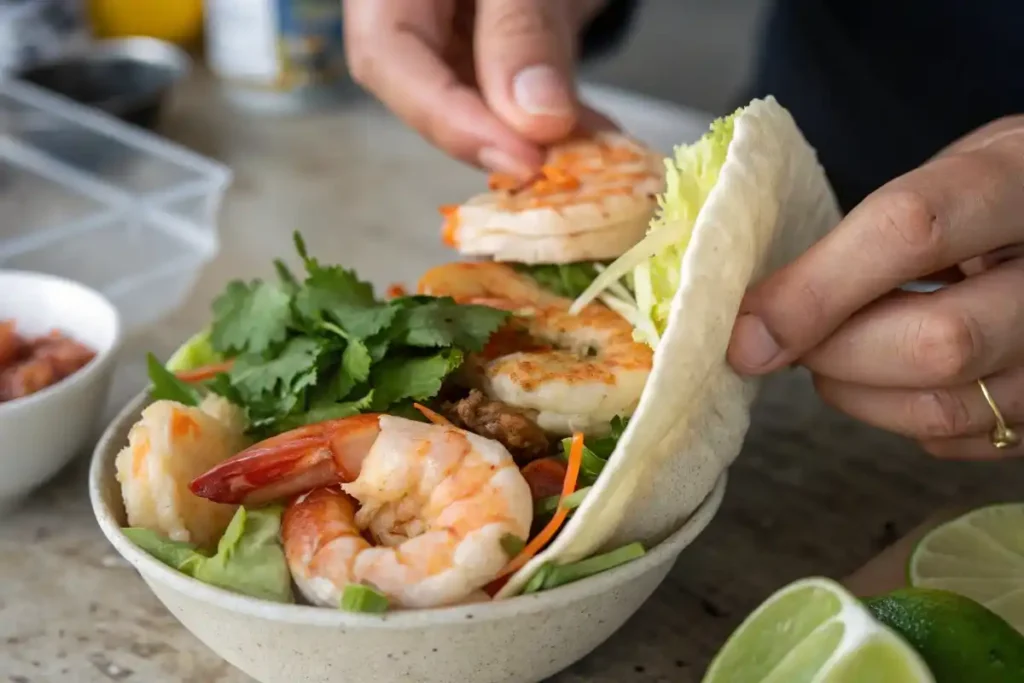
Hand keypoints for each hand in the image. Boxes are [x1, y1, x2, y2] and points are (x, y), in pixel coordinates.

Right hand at [343, 0, 612, 176]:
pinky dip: (556, 117)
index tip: (518, 157)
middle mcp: (409, 5)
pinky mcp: (490, 40)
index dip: (446, 118)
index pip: (387, 56)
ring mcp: (449, 24)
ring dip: (533, 136)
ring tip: (586, 159)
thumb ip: (520, 28)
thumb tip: (535, 120)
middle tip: (555, 169)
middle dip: (493, 135)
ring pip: (476, 99)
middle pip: (427, 88)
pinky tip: (595, 137)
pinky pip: (513, 88)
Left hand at [727, 115, 1023, 458]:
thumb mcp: (940, 181)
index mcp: (1019, 179)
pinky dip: (897, 415)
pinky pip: (959, 440)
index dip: (815, 290)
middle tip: (792, 342)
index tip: (748, 333)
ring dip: (856, 392)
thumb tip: (757, 320)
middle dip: (835, 353)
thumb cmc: (994, 197)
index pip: (911, 231)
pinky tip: (891, 376)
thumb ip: (859, 240)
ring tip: (836, 354)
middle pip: (938, 342)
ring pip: (944, 407)